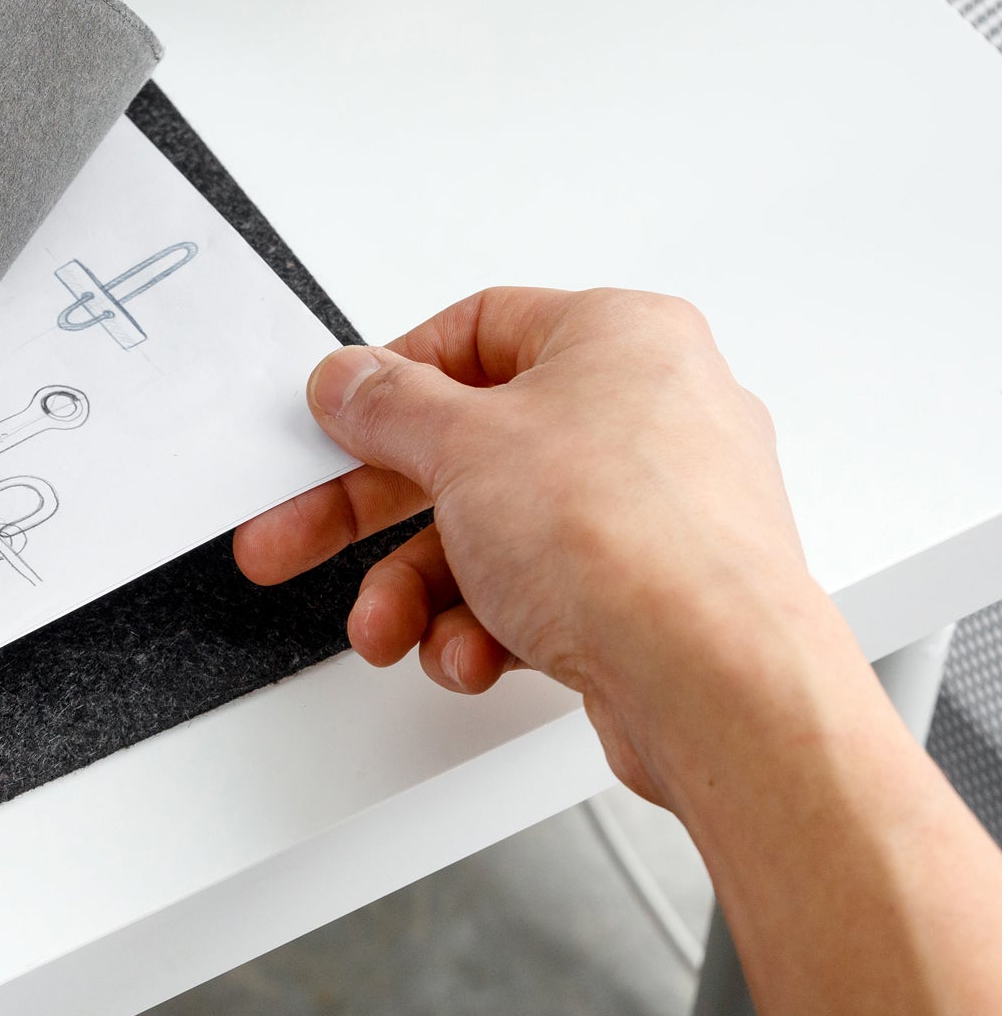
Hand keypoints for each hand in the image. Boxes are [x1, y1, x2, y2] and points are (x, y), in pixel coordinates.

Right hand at [235, 287, 829, 809]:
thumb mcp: (460, 446)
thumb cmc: (629, 542)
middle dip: (374, 512)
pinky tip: (473, 653)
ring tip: (390, 629)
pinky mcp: (656, 592)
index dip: (391, 382)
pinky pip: (544, 593)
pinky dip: (491, 625)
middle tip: (298, 538)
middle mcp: (650, 411)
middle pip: (470, 449)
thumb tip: (352, 380)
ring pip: (500, 535)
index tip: (336, 426)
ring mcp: (659, 508)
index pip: (475, 331)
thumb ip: (387, 406)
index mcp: (620, 337)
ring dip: (425, 589)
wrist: (716, 683)